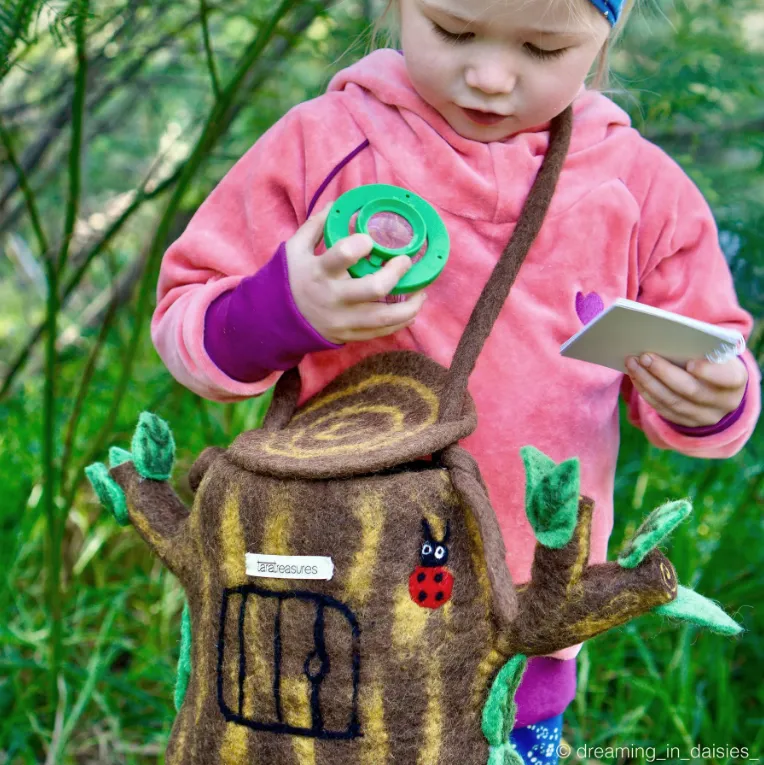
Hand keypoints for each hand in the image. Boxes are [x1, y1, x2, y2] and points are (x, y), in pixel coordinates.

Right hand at [285, 200, 426, 343]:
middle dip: (396, 272)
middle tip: (405, 261)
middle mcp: (333, 297)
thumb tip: (338, 203)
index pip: (342, 255)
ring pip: (385, 316)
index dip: (361, 244)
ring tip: (422, 292)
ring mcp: (343, 319)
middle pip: (374, 288)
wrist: (277, 320)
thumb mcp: (295, 248)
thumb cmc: (290, 279)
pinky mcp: (350, 335)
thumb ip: (316, 225)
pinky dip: (401, 321)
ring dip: (410, 305)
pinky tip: (411, 309)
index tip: (370, 239)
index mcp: (319, 271)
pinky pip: (382, 332)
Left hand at [625, 353, 747, 426]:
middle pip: (690, 390)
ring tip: (632, 363)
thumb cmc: (714, 362)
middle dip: (664, 372)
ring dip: (647, 381)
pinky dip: (645, 392)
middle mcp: (722, 403)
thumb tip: (667, 338)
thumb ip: (701, 348)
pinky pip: (662, 409)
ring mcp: (704, 416)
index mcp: (735, 380)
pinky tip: (635, 376)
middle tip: (644, 356)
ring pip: (672, 401)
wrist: (719, 391)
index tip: (690, 362)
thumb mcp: (717, 354)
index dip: (709, 372)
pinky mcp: (685, 423)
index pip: (726, 378)